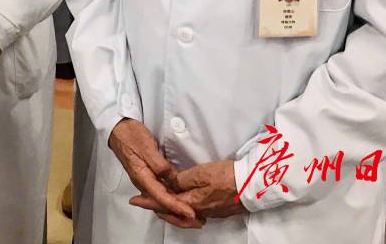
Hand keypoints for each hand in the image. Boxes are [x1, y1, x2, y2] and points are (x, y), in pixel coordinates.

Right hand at [109, 119, 199, 226]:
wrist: (119, 130)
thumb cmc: (131, 136)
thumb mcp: (147, 147)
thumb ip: (159, 164)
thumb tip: (172, 178)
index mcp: (142, 177)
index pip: (161, 197)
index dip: (176, 206)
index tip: (190, 213)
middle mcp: (144, 183)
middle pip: (162, 206)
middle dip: (179, 215)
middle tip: (197, 221)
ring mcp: (146, 181)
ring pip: (162, 202)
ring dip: (176, 210)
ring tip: (192, 216)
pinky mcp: (149, 177)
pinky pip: (161, 193)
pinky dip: (172, 200)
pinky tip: (181, 202)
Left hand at [130, 159, 245, 227]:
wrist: (250, 184)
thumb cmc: (227, 177)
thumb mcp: (201, 173)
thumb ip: (182, 179)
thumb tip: (168, 183)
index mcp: (191, 203)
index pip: (164, 203)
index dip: (148, 201)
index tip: (134, 200)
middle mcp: (197, 211)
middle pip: (171, 212)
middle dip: (156, 207)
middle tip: (143, 201)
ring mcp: (207, 212)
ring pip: (181, 213)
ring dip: (168, 208)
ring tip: (159, 201)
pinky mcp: (214, 209)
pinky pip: (192, 212)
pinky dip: (181, 208)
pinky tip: (182, 202)